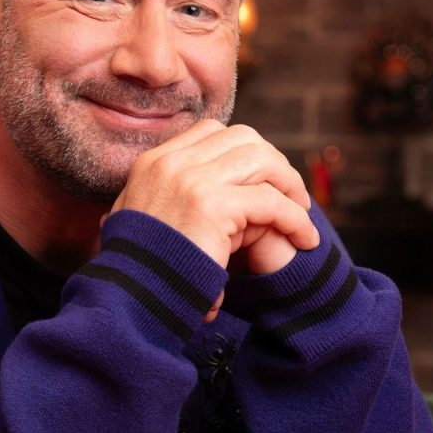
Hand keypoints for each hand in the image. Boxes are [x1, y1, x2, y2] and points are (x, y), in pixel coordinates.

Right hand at [111, 120, 318, 274]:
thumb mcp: (143, 223)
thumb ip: (168, 201)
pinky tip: (303, 238)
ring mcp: (189, 180)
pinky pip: (270, 201)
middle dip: (274, 163)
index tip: (263, 179)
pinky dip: (294, 218)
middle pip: (242, 137)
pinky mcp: (211, 206)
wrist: (129, 300)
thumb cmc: (141, 272)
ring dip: (289, 185)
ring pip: (262, 160)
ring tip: (300, 214)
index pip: (211, 131)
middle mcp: (169, 163)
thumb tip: (193, 202)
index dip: (246, 151)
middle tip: (291, 195)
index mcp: (153, 163)